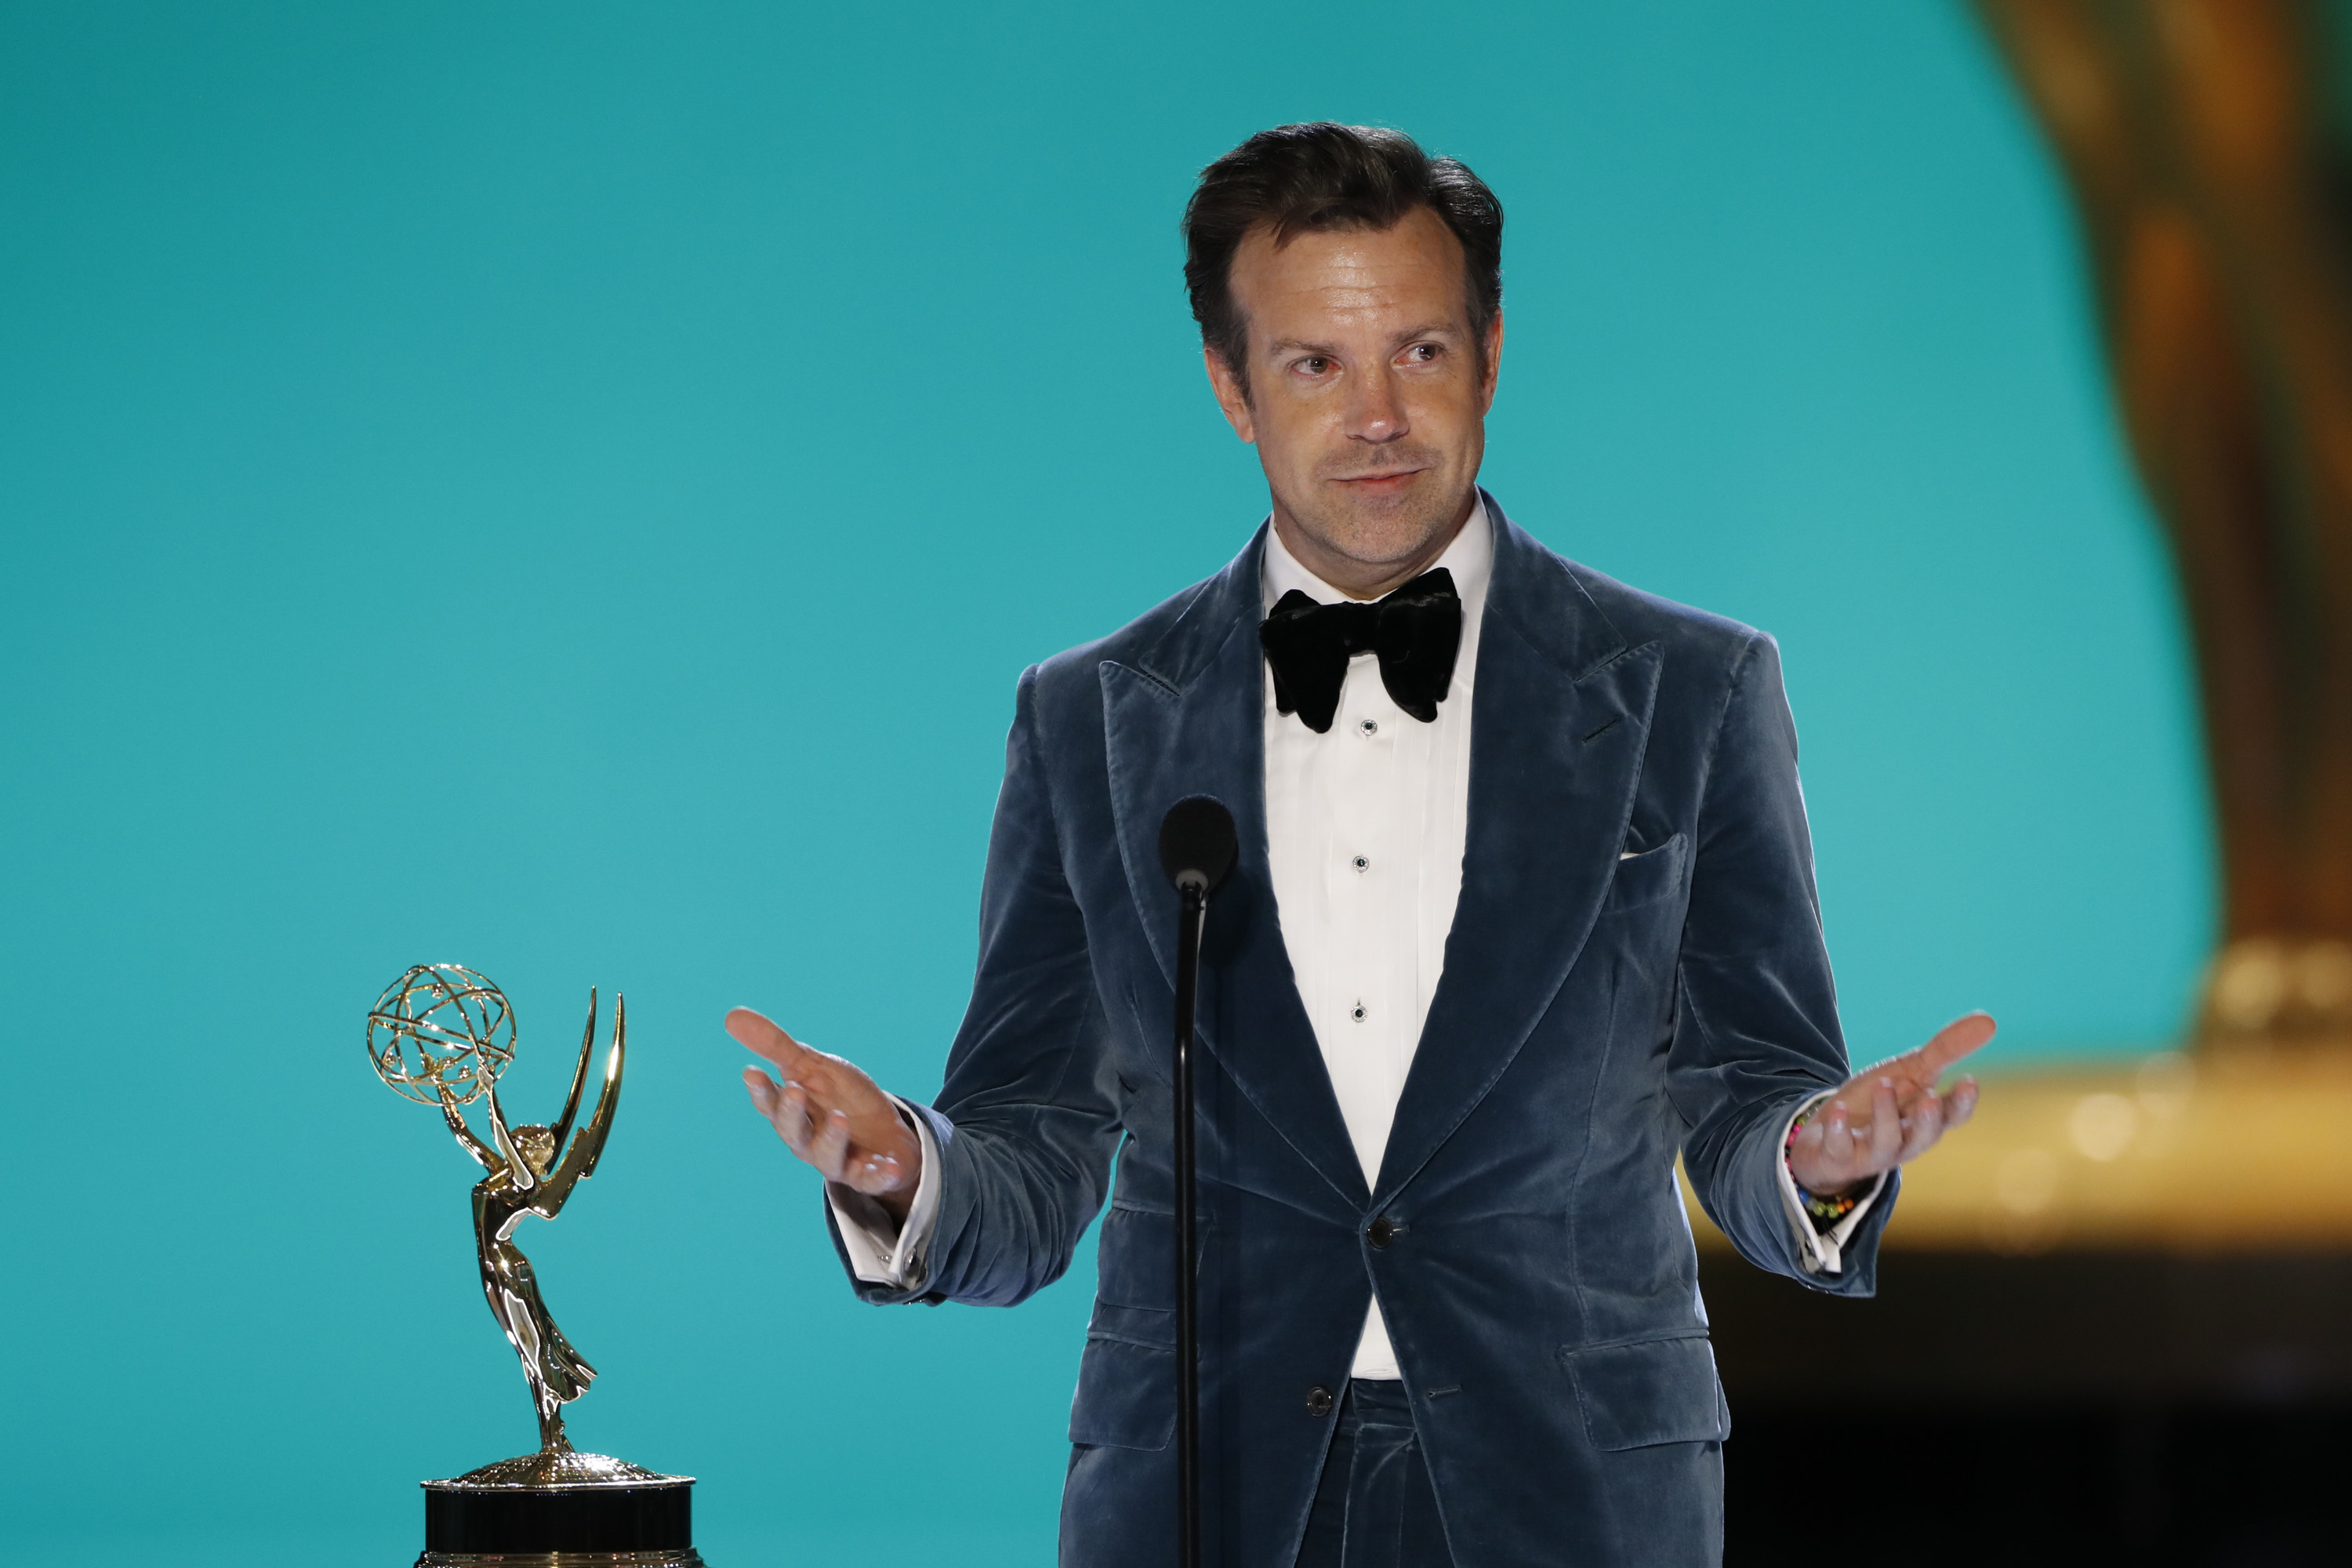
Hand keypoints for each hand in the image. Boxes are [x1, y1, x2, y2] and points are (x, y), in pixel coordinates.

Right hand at [727, 1007, 922, 1224]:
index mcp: (794, 1114)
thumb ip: (776, 1047)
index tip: (752, 1071)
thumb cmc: (842, 1099)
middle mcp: (809, 1141)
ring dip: (833, 1139)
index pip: (771, 1104)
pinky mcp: (867, 1175)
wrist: (884, 1135)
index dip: (762, 1090)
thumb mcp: (814, 1068)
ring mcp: (838, 1160)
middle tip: (794, 1090)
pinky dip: (878, 1174)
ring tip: (840, 1117)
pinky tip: (888, 1165)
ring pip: (828, 1156)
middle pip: (793, 1132)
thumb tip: (732, 1015)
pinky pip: (871, 1179)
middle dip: (791, 1114)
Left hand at [1785, 1012, 1993, 1197]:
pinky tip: (1839, 1110)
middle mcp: (1905, 1141)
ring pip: (1885, 1141)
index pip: (1952, 1115)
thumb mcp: (1910, 1072)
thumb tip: (1989, 1021)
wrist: (1829, 1137)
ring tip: (1884, 1086)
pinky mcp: (1840, 1156)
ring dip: (1886, 1115)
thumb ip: (1946, 1050)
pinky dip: (1839, 1132)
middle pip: (1924, 1136)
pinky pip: (1840, 1148)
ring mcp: (1873, 1151)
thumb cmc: (1880, 1103)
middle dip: (1929, 1120)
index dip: (1961, 1102)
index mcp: (1926, 1120)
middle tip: (1930, 1098)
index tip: (1969, 1081)